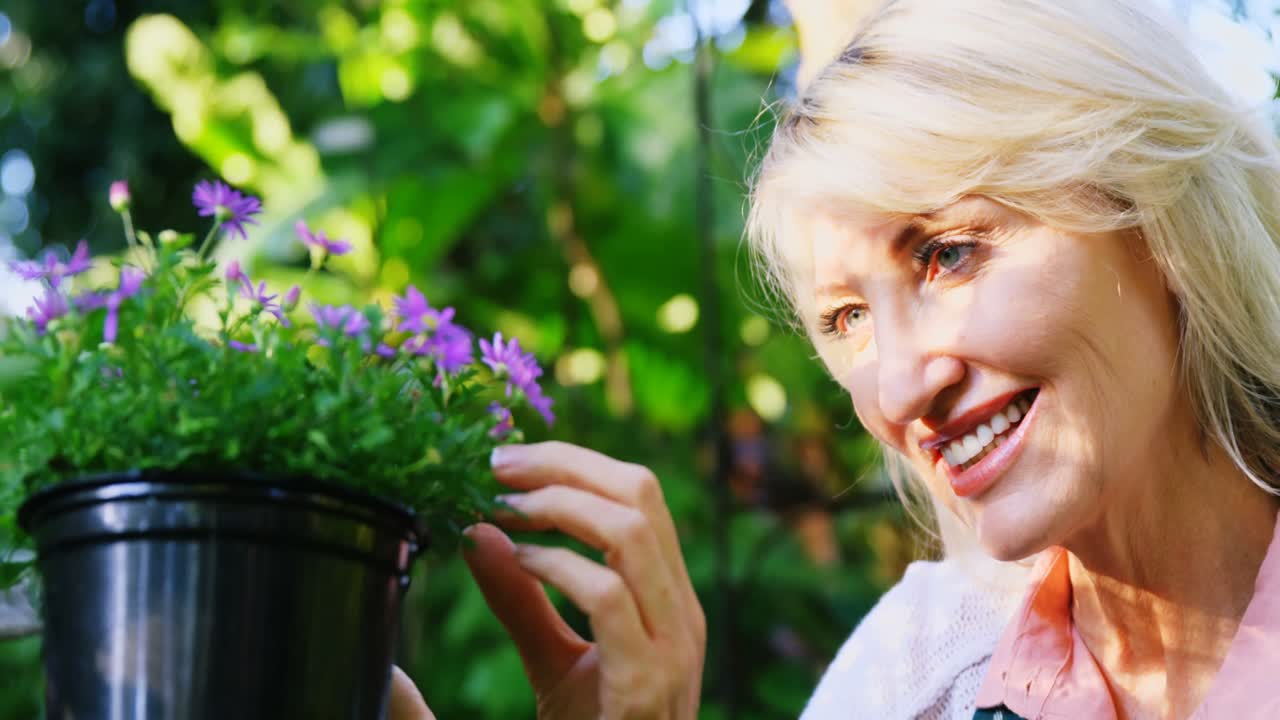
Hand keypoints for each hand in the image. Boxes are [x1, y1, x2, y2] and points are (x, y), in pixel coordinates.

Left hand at [477, 441, 705, 717]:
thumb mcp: (553, 659)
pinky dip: (554, 566)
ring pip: (630, 531)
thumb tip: (476, 536)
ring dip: (557, 503)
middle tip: (496, 465)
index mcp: (669, 596)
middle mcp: (681, 610)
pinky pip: (606, 596)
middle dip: (564, 463)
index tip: (506, 459)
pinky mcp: (645, 680)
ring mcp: (671, 645)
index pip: (637, 492)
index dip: (571, 461)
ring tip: (502, 507)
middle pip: (640, 491)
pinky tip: (515, 561)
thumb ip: (521, 599)